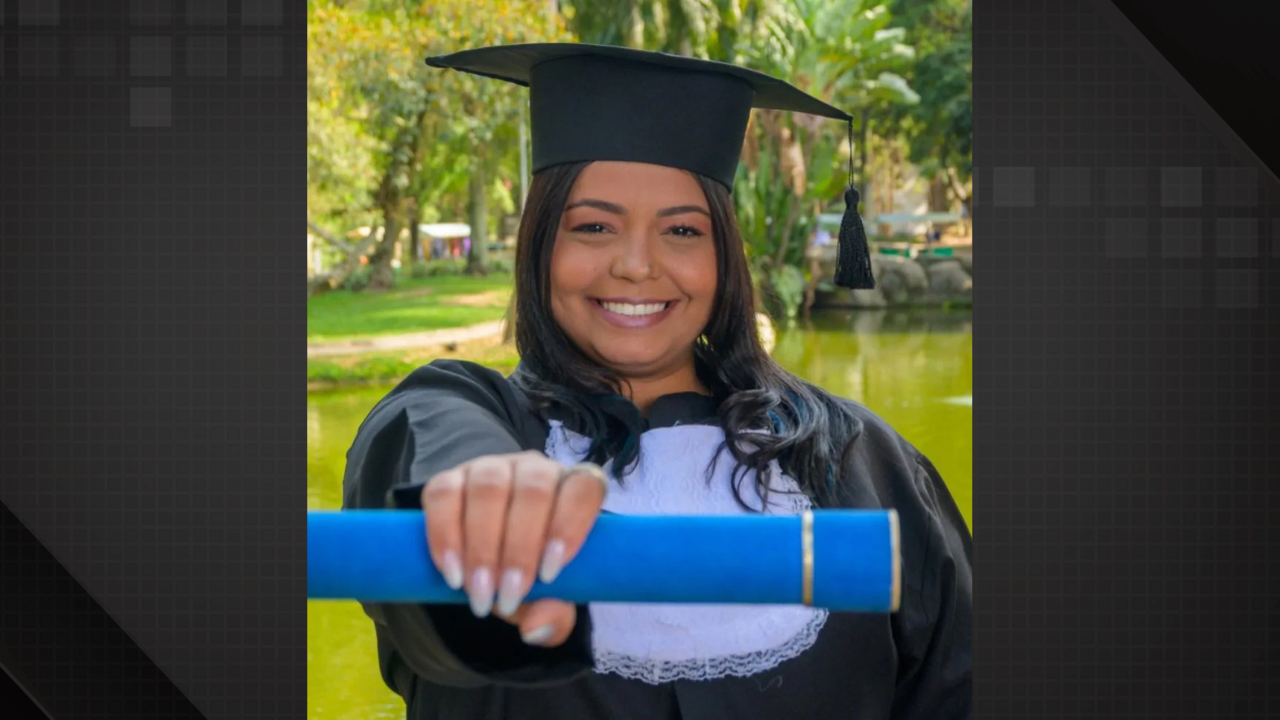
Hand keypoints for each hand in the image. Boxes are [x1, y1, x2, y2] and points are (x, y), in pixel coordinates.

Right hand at [421, 451, 607, 646]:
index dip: (570, 524)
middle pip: (534, 490)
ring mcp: (490, 468)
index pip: (584, 486)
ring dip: (482, 546)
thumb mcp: (547, 598)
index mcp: (571, 488)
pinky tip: (452, 573)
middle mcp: (534, 469)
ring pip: (489, 488)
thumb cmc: (529, 570)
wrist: (484, 560)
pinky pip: (444, 494)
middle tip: (507, 598)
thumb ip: (554, 614)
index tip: (551, 573)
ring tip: (478, 594)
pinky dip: (445, 535)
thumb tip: (535, 628)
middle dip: (519, 549)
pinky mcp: (449, 479)